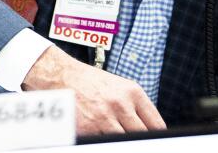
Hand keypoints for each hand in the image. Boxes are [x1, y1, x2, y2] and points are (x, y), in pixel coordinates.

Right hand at [22, 46, 163, 134]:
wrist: (60, 75)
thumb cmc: (88, 81)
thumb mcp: (118, 86)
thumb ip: (136, 106)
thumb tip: (151, 128)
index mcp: (132, 92)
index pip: (156, 124)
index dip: (157, 136)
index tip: (155, 140)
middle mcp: (120, 104)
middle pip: (143, 136)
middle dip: (141, 141)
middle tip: (137, 141)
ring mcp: (105, 118)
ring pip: (125, 142)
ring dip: (122, 141)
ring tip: (115, 135)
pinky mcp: (89, 129)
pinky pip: (105, 142)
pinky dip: (105, 141)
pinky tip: (101, 134)